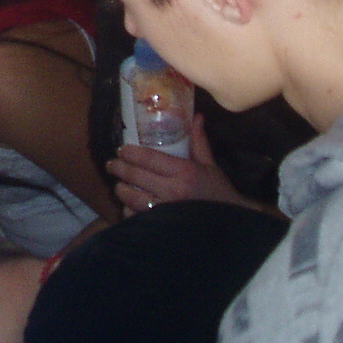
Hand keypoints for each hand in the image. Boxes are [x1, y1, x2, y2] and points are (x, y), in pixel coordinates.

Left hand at [107, 113, 252, 214]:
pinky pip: (136, 217)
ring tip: (119, 185)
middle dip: (119, 168)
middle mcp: (172, 190)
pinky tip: (128, 206)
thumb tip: (196, 117)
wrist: (230, 224)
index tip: (121, 149)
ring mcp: (165, 210)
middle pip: (135, 176)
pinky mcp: (161, 226)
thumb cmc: (219, 192)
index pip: (149, 158)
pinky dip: (129, 211)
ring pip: (132, 198)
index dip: (130, 153)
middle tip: (112, 164)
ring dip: (121, 190)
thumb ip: (199, 142)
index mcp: (184, 172)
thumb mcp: (210, 166)